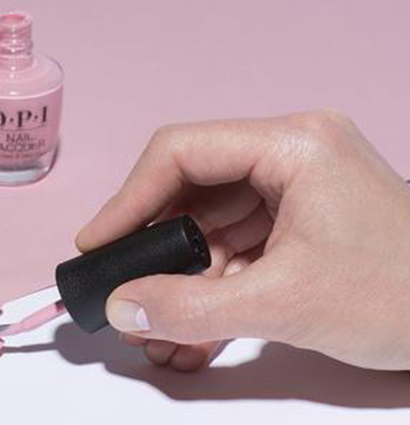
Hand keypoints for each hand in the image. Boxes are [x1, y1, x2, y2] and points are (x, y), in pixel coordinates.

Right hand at [77, 110, 409, 371]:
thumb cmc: (403, 297)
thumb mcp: (285, 304)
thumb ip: (192, 307)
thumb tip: (122, 308)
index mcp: (294, 145)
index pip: (183, 152)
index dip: (130, 199)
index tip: (99, 245)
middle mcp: (293, 154)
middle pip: (193, 190)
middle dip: (156, 251)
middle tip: (123, 293)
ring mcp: (299, 188)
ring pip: (212, 226)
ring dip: (182, 280)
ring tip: (154, 331)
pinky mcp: (302, 222)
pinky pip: (238, 248)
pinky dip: (212, 288)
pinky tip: (189, 332)